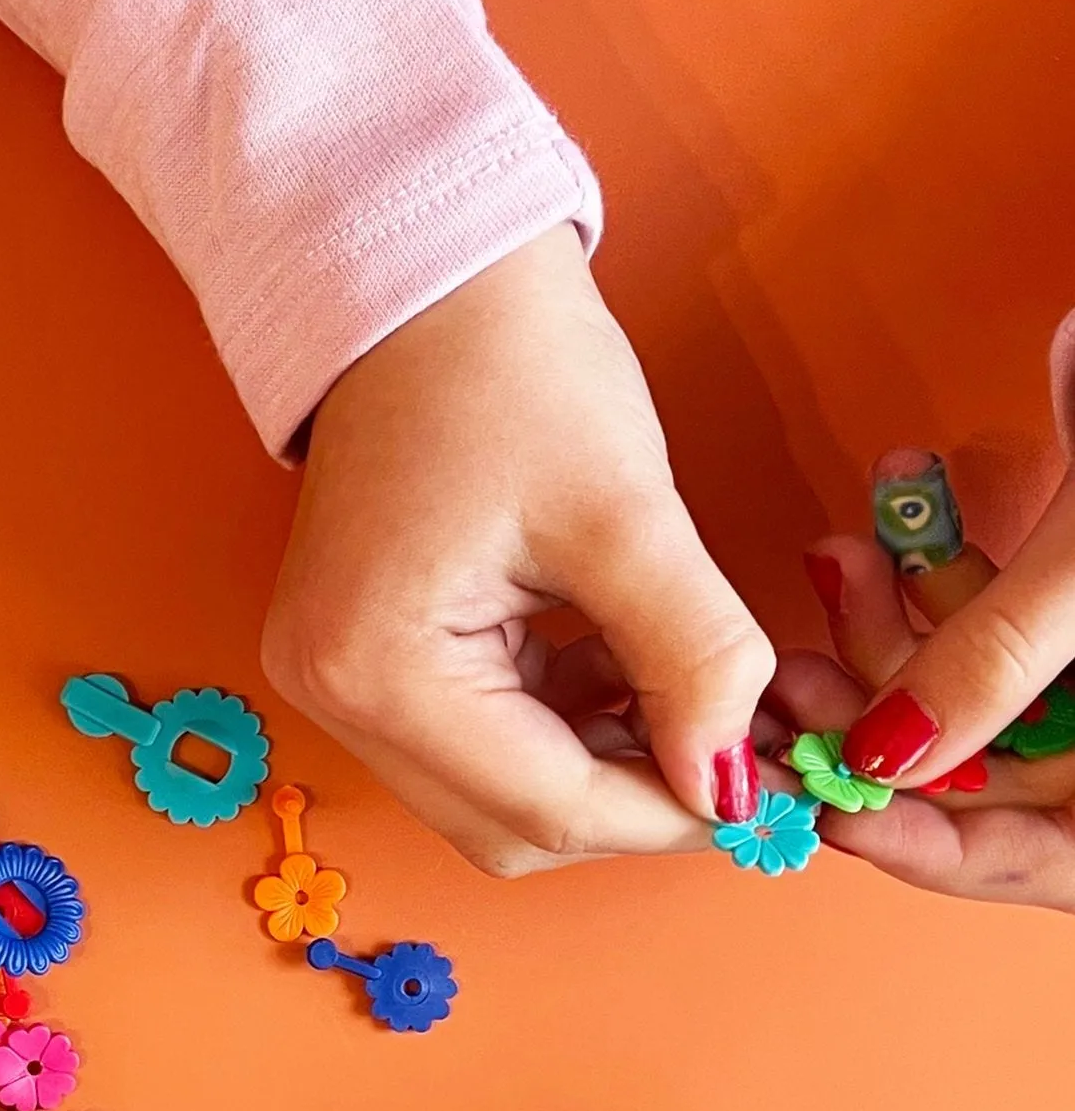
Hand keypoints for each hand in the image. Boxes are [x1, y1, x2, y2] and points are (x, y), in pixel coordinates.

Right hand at [262, 227, 773, 874]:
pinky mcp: (357, 661)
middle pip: (508, 827)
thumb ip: (695, 660)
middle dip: (634, 806)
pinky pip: (472, 746)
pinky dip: (561, 735)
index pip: (545, 806)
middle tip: (743, 756)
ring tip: (693, 708)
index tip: (775, 794)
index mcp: (378, 669)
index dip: (672, 814)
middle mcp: (334, 699)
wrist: (419, 282)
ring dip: (603, 774)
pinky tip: (625, 679)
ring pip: (492, 799)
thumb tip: (736, 785)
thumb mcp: (627, 513)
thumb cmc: (507, 365)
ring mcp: (335, 685)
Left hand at [778, 448, 1074, 905]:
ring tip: (840, 556)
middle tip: (792, 682)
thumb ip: (997, 661)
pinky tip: (894, 507)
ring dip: (899, 628)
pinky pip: (1012, 613)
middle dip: (885, 722)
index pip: (1045, 859)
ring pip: (988, 692)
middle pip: (997, 776)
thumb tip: (884, 755)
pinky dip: (947, 570)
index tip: (838, 812)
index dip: (936, 851)